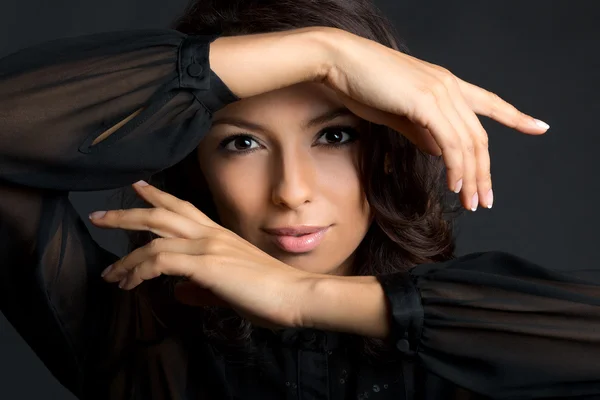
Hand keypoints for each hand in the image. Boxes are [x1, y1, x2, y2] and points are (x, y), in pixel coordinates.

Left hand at [89, 181, 313, 329]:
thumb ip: (203, 288)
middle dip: (127, 213)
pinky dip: (139, 270)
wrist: (297, 294)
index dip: (158, 196)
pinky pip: (160, 261)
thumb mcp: (231, 288)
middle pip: (161, 213)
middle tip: (101, 216)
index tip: (139, 186)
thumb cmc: (271, 293)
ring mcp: (208, 246)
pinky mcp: (205, 264)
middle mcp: (211, 234)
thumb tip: (179, 291)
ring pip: (154, 236)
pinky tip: (129, 283)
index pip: (183, 208)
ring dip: (126, 256)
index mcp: (219, 235)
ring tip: (108, 272)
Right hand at [320, 28, 548, 209]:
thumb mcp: (396, 113)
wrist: (340, 61)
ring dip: (472, 177)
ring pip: (468, 143)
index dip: (515, 116)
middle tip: (484, 200)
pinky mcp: (425, 102)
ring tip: (472, 202)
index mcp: (445, 84)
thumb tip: (438, 152)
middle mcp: (449, 86)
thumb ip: (420, 132)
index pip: (489, 103)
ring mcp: (439, 92)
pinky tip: (455, 184)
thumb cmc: (362, 84)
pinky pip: (450, 142)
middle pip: (479, 136)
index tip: (538, 127)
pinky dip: (456, 166)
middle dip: (484, 172)